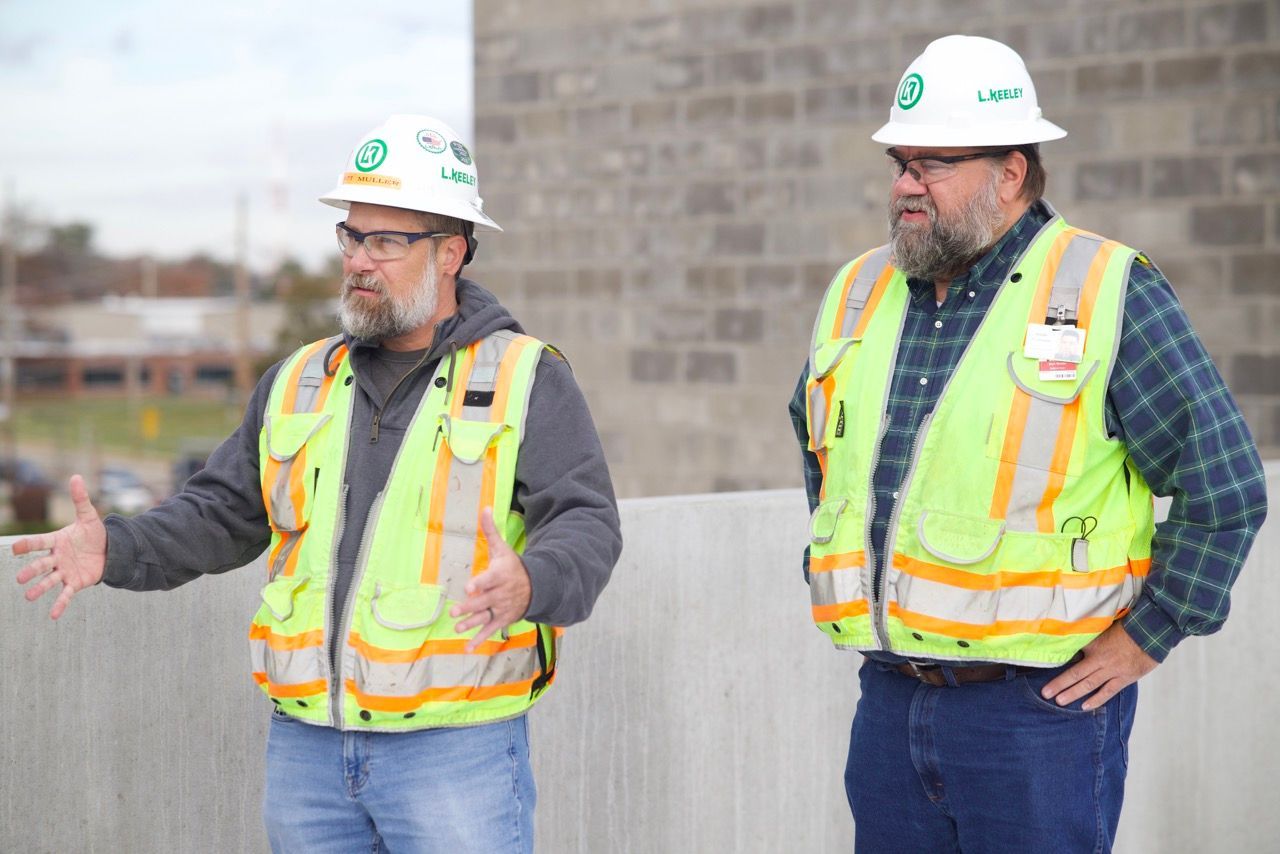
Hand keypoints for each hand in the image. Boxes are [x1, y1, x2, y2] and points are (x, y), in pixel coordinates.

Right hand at [13, 474, 106, 619]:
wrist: (109, 550)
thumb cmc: (94, 534)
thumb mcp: (89, 516)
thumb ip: (80, 499)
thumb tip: (76, 477)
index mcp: (57, 541)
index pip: (40, 542)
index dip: (29, 545)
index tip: (16, 548)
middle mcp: (57, 558)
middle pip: (41, 564)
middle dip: (31, 571)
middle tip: (20, 578)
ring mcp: (64, 571)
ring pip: (49, 580)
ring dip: (39, 588)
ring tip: (29, 596)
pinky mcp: (75, 583)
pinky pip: (65, 595)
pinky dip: (59, 605)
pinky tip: (53, 616)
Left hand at [449, 509, 531, 651]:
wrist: (537, 587)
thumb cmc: (514, 566)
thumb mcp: (503, 548)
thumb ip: (490, 531)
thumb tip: (484, 508)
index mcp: (500, 575)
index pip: (489, 579)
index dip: (479, 583)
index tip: (469, 587)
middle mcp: (501, 593)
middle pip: (483, 601)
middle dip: (469, 607)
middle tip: (454, 610)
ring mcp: (501, 608)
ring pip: (485, 617)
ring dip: (471, 624)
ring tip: (457, 627)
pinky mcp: (502, 619)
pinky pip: (490, 630)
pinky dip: (480, 639)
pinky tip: (468, 647)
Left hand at [1041, 622, 1157, 710]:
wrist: (1150, 633)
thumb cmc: (1127, 628)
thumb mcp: (1103, 626)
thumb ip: (1089, 635)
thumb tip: (1073, 633)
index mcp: (1093, 645)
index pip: (1071, 655)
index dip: (1057, 662)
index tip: (1043, 668)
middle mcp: (1099, 660)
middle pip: (1075, 674)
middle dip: (1059, 684)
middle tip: (1045, 693)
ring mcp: (1111, 671)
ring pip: (1088, 684)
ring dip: (1073, 694)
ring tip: (1059, 702)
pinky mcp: (1124, 679)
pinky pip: (1107, 692)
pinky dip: (1096, 700)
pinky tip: (1085, 707)